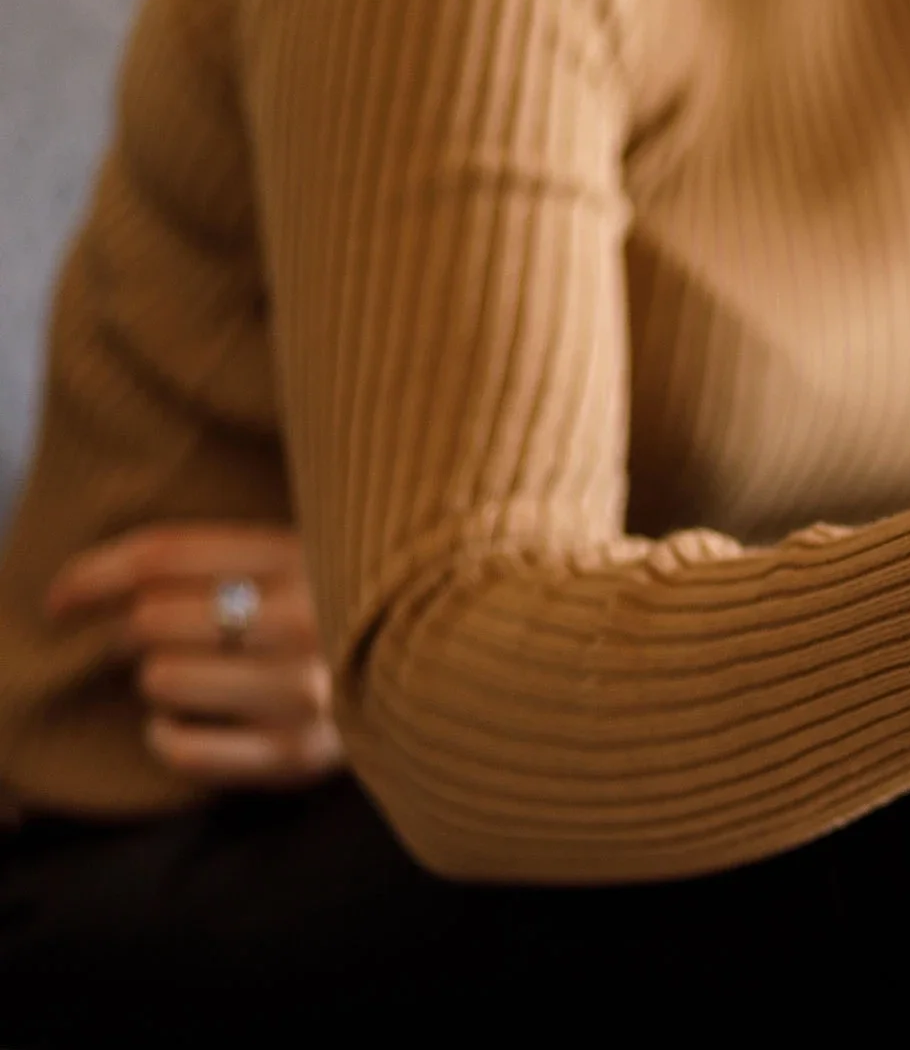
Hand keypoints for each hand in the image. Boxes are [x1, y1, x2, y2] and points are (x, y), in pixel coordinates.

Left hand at [47, 524, 344, 789]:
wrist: (449, 674)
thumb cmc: (351, 609)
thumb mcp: (310, 555)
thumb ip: (230, 553)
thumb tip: (92, 587)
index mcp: (308, 554)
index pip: (163, 555)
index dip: (92, 575)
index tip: (61, 600)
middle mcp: (309, 620)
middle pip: (152, 619)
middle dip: (134, 633)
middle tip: (154, 639)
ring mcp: (306, 691)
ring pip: (161, 681)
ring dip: (159, 681)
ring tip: (194, 677)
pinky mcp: (300, 755)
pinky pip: (182, 748)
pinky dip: (166, 736)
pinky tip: (187, 722)